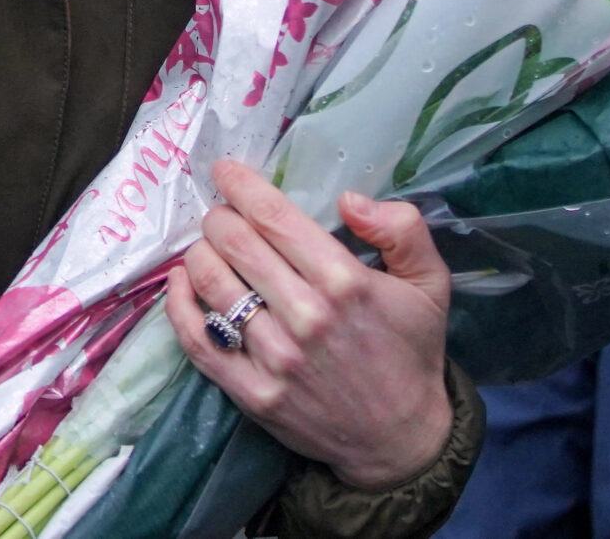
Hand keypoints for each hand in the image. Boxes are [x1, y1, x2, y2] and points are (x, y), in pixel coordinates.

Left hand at [166, 158, 453, 490]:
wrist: (401, 439)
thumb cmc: (410, 351)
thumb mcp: (430, 282)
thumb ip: (402, 228)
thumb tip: (349, 199)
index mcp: (345, 282)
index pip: (273, 218)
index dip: (241, 186)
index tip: (225, 170)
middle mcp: (306, 317)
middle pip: (235, 243)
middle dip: (219, 216)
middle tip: (220, 214)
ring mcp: (275, 358)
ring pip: (212, 283)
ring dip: (200, 252)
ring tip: (207, 246)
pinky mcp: (252, 394)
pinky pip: (199, 340)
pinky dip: (180, 304)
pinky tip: (181, 282)